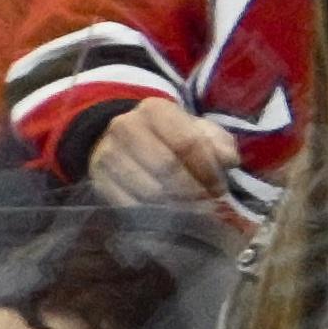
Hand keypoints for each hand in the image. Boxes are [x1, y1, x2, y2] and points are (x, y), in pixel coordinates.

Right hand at [89, 98, 240, 205]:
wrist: (122, 140)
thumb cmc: (168, 137)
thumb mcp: (195, 130)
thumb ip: (217, 142)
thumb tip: (229, 161)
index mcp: (155, 110)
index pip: (188, 143)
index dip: (207, 170)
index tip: (219, 189)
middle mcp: (126, 127)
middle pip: (167, 167)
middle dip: (193, 191)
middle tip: (208, 205)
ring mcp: (108, 154)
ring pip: (148, 191)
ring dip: (175, 207)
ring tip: (191, 213)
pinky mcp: (98, 180)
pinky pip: (130, 206)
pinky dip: (153, 217)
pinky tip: (167, 218)